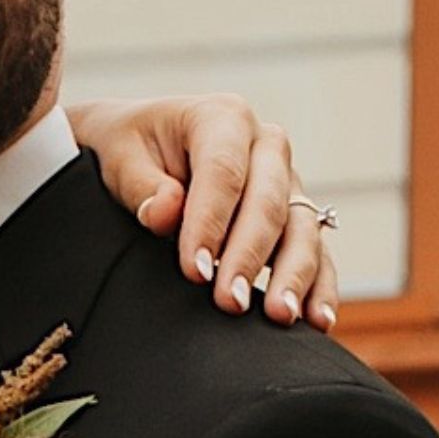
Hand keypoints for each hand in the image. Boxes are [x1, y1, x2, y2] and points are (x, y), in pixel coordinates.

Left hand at [66, 92, 339, 326]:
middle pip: (268, 202)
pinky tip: (318, 320)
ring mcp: (286, 183)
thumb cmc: (127, 148)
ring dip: (293, 275)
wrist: (139, 148)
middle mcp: (265, 146)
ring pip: (301, 228)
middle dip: (249, 255)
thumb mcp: (118, 156)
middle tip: (227, 301)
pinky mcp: (294, 218)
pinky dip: (320, 286)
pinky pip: (317, 251)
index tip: (193, 270)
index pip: (224, 172)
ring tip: (280, 316)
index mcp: (222, 118)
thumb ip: (140, 184)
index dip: (210, 223)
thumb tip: (165, 213)